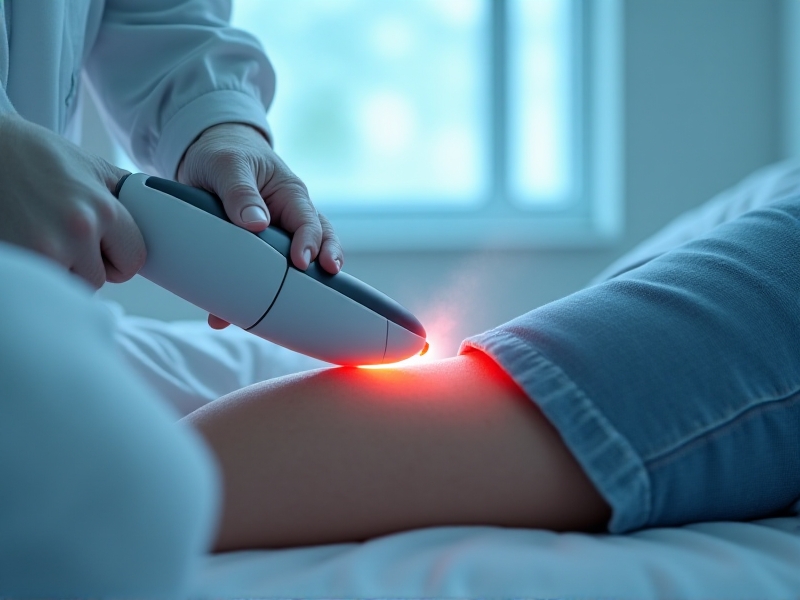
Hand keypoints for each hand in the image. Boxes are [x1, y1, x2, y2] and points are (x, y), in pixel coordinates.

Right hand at [0, 114, 144, 288]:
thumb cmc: (33, 154)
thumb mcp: (91, 166)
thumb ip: (125, 195)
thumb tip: (160, 211)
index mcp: (102, 209)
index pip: (134, 260)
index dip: (119, 255)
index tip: (103, 245)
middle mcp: (76, 232)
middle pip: (99, 279)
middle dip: (86, 264)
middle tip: (62, 234)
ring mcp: (42, 251)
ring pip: (70, 286)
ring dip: (60, 270)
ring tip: (41, 235)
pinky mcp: (16, 260)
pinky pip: (43, 284)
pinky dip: (38, 270)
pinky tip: (27, 242)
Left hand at [177, 122, 343, 329]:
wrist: (206, 153)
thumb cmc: (223, 153)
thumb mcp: (228, 165)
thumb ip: (240, 192)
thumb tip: (256, 224)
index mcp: (290, 195)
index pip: (309, 222)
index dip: (310, 243)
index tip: (302, 262)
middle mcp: (289, 219)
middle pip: (316, 248)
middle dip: (320, 270)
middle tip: (319, 288)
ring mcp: (274, 238)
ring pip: (289, 269)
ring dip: (284, 293)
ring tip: (274, 317)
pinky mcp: (254, 253)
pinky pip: (256, 277)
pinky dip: (244, 298)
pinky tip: (223, 317)